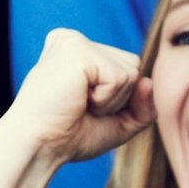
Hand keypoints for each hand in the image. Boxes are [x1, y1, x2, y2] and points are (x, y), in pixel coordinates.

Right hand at [2, 28, 155, 167]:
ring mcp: (75, 42)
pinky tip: (79, 100)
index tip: (84, 108)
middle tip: (82, 107)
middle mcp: (74, 40)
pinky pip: (121, 78)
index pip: (128, 68)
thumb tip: (149, 81)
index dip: (120, 99)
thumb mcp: (118, 122)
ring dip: (112, 100)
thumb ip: (143, 105)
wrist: (39, 147)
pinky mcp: (78, 51)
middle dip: (119, 98)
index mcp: (78, 51)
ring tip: (79, 103)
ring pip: (131, 71)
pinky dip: (106, 100)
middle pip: (134, 66)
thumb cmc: (70, 136)